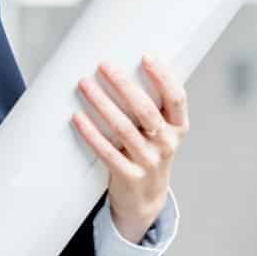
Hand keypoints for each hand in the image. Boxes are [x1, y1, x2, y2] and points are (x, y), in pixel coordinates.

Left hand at [73, 56, 188, 241]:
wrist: (144, 198)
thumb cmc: (148, 154)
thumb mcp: (160, 133)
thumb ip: (151, 108)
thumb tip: (124, 70)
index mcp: (179, 128)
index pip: (176, 98)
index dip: (164, 77)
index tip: (145, 57)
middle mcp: (167, 144)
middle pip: (146, 110)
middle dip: (123, 85)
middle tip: (102, 65)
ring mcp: (149, 161)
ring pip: (123, 128)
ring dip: (101, 103)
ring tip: (84, 85)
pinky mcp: (129, 176)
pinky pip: (107, 151)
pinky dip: (91, 133)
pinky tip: (77, 117)